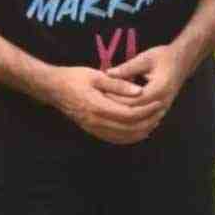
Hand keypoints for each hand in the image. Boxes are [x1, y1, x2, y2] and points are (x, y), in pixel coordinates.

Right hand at [43, 66, 164, 144]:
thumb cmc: (73, 78)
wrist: (53, 88)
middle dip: (148, 121)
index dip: (146, 110)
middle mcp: (96, 122)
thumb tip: (139, 92)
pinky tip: (138, 131)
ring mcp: (93, 128)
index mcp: (98, 106)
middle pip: (129, 128)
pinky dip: (129, 137)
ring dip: (141, 131)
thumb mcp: (95, 75)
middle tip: (161, 112)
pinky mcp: (92, 130)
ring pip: (123, 137)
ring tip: (154, 121)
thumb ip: (118, 84)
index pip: (129, 114)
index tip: (158, 102)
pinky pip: (114, 139)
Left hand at [106, 44, 187, 114]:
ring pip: (140, 120)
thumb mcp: (145, 58)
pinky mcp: (161, 111)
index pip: (133, 101)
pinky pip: (145, 121)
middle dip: (117, 109)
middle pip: (135, 112)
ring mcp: (163, 109)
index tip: (101, 94)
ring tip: (106, 110)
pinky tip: (119, 116)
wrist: (182, 62)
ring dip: (123, 116)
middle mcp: (162, 102)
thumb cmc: (163, 57)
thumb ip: (127, 68)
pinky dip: (132, 120)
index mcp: (158, 89)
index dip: (116, 99)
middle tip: (100, 105)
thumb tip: (107, 73)